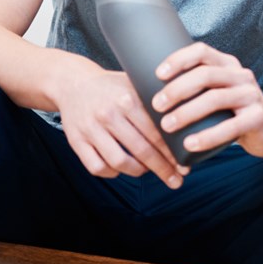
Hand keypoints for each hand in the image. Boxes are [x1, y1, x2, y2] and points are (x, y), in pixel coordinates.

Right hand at [54, 65, 183, 188]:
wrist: (72, 83)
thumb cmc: (112, 87)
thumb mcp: (134, 83)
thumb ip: (157, 100)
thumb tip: (190, 119)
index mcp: (127, 99)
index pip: (156, 131)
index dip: (172, 152)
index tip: (185, 165)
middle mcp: (108, 114)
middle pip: (141, 150)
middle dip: (163, 169)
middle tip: (177, 180)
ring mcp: (90, 129)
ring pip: (119, 162)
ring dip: (138, 171)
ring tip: (148, 171)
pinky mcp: (76, 141)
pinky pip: (97, 167)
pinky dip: (112, 173)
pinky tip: (122, 169)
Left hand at [153, 41, 262, 158]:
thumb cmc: (234, 112)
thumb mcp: (218, 93)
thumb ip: (196, 88)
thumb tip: (148, 89)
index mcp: (228, 65)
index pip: (201, 52)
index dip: (178, 59)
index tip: (157, 74)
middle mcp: (241, 76)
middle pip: (205, 74)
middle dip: (177, 89)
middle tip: (155, 105)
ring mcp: (252, 96)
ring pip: (215, 99)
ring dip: (187, 112)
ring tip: (166, 126)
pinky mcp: (258, 118)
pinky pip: (231, 127)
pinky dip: (207, 136)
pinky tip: (189, 144)